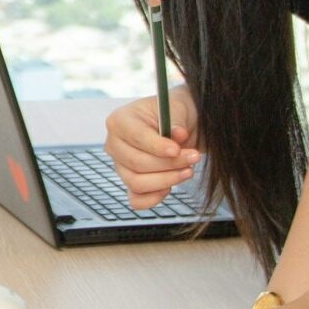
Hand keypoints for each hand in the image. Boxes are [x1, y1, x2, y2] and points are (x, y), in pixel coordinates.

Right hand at [103, 87, 199, 209]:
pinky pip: (136, 199)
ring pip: (137, 183)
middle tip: (194, 157)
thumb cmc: (174, 114)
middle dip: (169, 163)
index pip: (136, 137)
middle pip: (137, 162)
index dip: (157, 146)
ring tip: (188, 170)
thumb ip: (177, 120)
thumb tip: (178, 134)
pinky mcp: (130, 183)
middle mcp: (114, 145)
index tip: (177, 149)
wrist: (178, 127)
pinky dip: (153, 198)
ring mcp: (120, 166)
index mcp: (120, 121)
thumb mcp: (178, 108)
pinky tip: (170, 188)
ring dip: (167, 180)